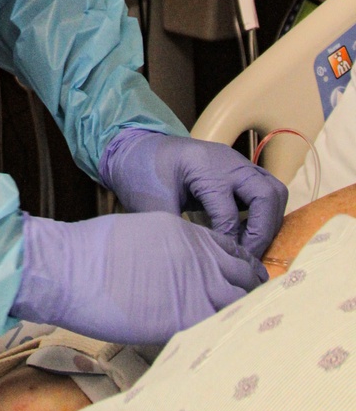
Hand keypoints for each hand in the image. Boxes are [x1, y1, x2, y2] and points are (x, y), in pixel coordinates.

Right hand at [13, 211, 266, 343]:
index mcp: (186, 233)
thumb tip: (172, 269)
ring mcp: (196, 286)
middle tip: (251, 308)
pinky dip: (224, 334)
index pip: (230, 250)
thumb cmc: (92, 250)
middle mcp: (198, 256)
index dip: (240, 267)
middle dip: (251, 291)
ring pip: (240, 303)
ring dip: (243, 314)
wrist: (74, 266)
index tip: (242, 280)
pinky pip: (220, 327)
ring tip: (240, 328)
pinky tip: (220, 343)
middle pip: (245, 276)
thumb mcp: (139, 232)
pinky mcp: (186, 316)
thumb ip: (167, 248)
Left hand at [98, 129, 287, 257]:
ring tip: (251, 247)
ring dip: (269, 221)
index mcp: (204, 168)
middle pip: (266, 195)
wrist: (137, 147)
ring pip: (274, 191)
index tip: (222, 262)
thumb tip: (197, 262)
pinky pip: (266, 190)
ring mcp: (236, 164)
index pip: (228, 213)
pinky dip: (265, 213)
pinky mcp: (239, 171)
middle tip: (248, 257)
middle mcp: (228, 162)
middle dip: (263, 231)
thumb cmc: (142, 172)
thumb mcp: (151, 202)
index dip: (228, 242)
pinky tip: (247, 234)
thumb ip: (175, 230)